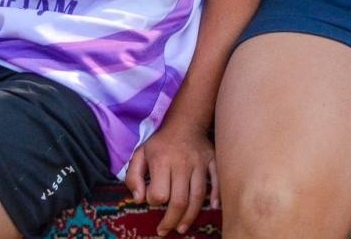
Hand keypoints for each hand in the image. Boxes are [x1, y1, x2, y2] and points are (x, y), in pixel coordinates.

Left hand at [125, 119, 214, 235]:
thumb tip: (139, 200)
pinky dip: (217, 195)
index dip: (154, 202)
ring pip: (198, 196)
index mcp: (162, 161)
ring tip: (181, 228)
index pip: (159, 194)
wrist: (185, 122)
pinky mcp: (212, 161)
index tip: (153, 200)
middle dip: (171, 220)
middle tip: (164, 230)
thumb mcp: (139, 155)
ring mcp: (199, 163)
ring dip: (190, 216)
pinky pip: (217, 180)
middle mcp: (182, 163)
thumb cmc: (160, 142)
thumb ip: (133, 177)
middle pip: (180, 200)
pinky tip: (214, 207)